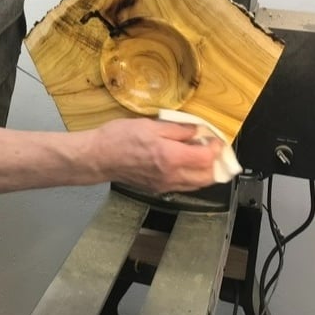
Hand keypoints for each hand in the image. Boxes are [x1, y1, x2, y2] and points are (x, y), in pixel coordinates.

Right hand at [93, 117, 224, 193]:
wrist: (98, 158)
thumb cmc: (119, 137)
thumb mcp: (150, 125)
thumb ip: (176, 129)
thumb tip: (196, 130)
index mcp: (171, 157)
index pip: (206, 158)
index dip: (215, 148)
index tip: (215, 138)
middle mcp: (171, 176)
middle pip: (207, 177)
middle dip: (215, 163)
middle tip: (212, 148)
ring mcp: (165, 185)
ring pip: (197, 185)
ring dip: (205, 172)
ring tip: (200, 155)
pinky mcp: (157, 189)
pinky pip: (183, 186)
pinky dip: (191, 177)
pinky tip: (185, 164)